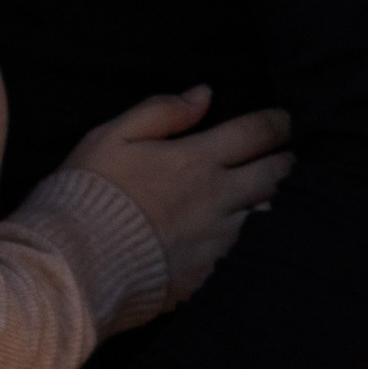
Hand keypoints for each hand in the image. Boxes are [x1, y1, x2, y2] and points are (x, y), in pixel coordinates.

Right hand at [66, 87, 290, 303]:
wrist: (75, 262)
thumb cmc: (88, 192)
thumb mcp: (111, 136)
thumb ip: (161, 111)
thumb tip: (203, 93)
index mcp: (195, 160)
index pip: (255, 133)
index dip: (278, 123)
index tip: (287, 120)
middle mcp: (217, 199)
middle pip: (276, 174)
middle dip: (290, 160)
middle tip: (293, 156)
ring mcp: (219, 240)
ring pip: (272, 216)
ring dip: (281, 203)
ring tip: (287, 198)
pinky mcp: (212, 275)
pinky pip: (252, 255)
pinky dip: (264, 243)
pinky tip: (266, 240)